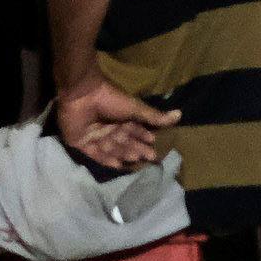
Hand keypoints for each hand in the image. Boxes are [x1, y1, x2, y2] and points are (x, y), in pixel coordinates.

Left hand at [58, 73, 179, 167]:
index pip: (134, 131)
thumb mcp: (135, 108)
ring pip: (112, 149)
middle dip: (137, 149)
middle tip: (151, 157)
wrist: (83, 95)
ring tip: (137, 159)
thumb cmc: (110, 98)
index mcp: (120, 117)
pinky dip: (106, 160)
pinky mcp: (81, 142)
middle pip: (125, 142)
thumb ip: (154, 116)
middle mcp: (108, 127)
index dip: (144, 138)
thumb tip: (179, 115)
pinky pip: (95, 154)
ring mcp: (94, 136)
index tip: (155, 146)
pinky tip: (118, 165)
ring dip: (125, 154)